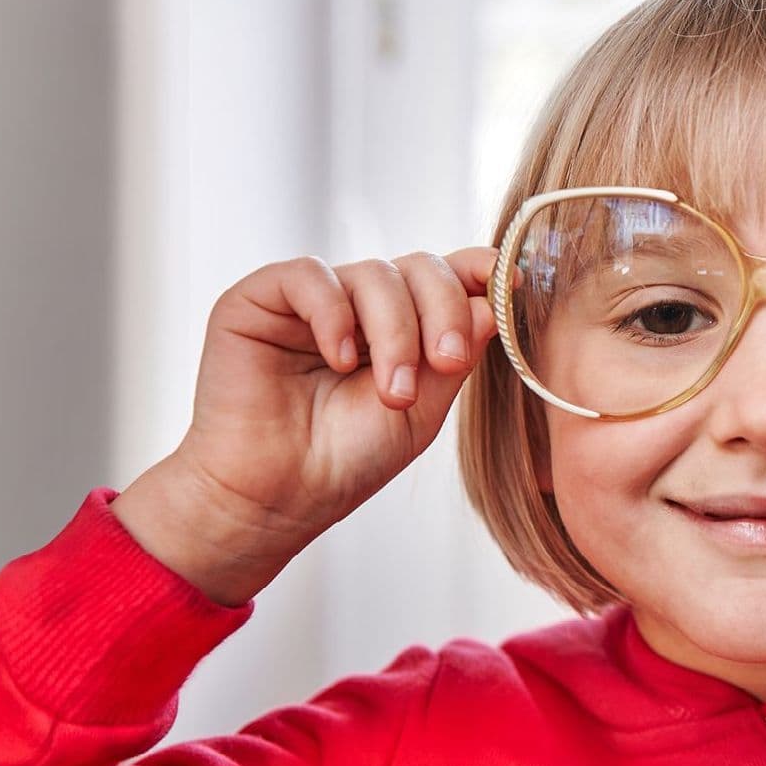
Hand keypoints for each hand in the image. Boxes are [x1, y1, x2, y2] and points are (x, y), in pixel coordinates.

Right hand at [169, 246, 500, 550]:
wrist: (275, 498)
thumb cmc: (343, 461)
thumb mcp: (422, 410)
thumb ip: (456, 351)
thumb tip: (494, 298)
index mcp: (397, 326)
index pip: (443, 277)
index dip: (476, 271)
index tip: (506, 283)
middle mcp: (356, 304)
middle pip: (417, 268)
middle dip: (442, 311)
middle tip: (446, 361)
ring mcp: (309, 300)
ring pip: (372, 273)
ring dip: (394, 331)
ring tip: (391, 393)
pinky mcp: (259, 298)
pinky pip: (309, 275)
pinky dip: (334, 313)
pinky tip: (340, 358)